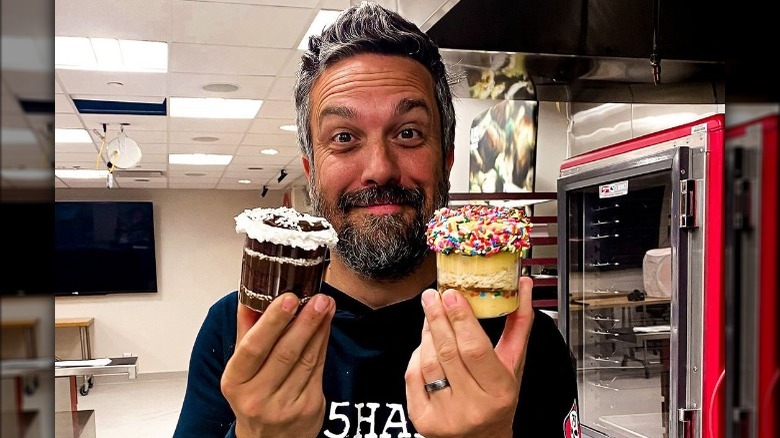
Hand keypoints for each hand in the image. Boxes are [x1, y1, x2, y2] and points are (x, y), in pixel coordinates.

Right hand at [221, 293, 334, 437]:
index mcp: (235, 382)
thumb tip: (251, 295)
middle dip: (305, 321)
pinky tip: (326, 326)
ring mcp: (285, 406)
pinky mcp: (308, 408)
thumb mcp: (241, 368)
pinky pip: (318, 368)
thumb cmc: (253, 396)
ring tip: (326, 305)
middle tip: (318, 298)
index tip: (288, 298)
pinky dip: (323, 343)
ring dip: (319, 328)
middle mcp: (257, 397)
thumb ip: (247, 332)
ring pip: (306, 358)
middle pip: (285, 352)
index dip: (273, 321)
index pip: (254, 347)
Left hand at [405, 277, 533, 437]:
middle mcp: (471, 407)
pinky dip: (417, 355)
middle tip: (433, 296)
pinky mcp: (422, 419)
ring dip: (427, 334)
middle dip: (438, 319)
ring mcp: (444, 416)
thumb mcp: (513, 364)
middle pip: (448, 352)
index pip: (475, 350)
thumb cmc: (499, 397)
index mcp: (498, 392)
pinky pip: (412, 377)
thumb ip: (519, 324)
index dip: (461, 319)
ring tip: (431, 316)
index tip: (452, 295)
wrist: (482, 437)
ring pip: (428, 362)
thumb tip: (525, 287)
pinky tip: (426, 344)